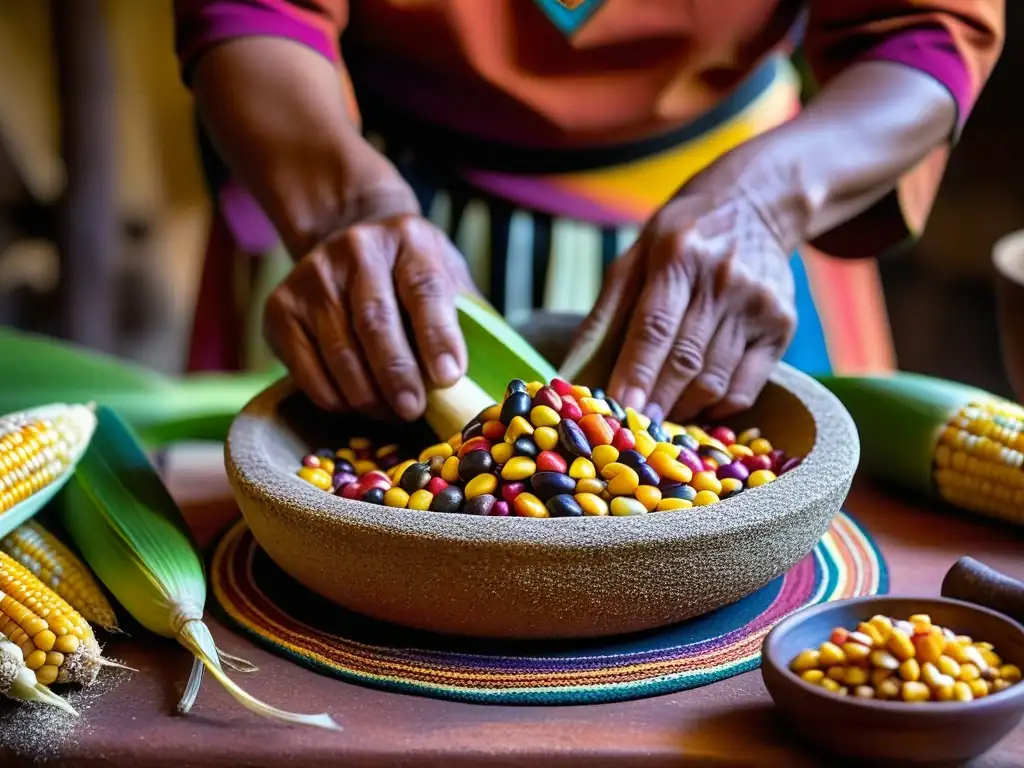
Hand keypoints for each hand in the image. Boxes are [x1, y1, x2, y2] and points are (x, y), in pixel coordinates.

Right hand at [264, 214, 475, 420]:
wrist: (349, 236)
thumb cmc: (410, 273)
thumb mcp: (447, 276)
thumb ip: (466, 318)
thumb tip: (482, 382)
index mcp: (409, 239)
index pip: (424, 288)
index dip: (437, 336)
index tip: (449, 377)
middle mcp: (356, 250)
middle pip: (376, 321)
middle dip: (397, 373)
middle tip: (414, 409)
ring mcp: (312, 276)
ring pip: (340, 350)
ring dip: (368, 394)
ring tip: (393, 413)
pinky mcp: (280, 307)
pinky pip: (307, 369)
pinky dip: (336, 397)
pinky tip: (358, 404)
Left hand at [576, 192, 796, 420]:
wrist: (757, 203)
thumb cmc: (680, 237)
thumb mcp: (635, 255)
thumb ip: (606, 311)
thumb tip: (575, 370)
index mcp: (678, 256)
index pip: (654, 327)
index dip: (635, 373)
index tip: (617, 409)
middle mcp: (723, 279)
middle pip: (686, 361)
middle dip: (656, 403)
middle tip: (633, 432)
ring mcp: (758, 305)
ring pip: (716, 381)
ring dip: (683, 410)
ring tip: (659, 419)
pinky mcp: (782, 326)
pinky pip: (746, 387)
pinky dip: (717, 408)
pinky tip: (695, 407)